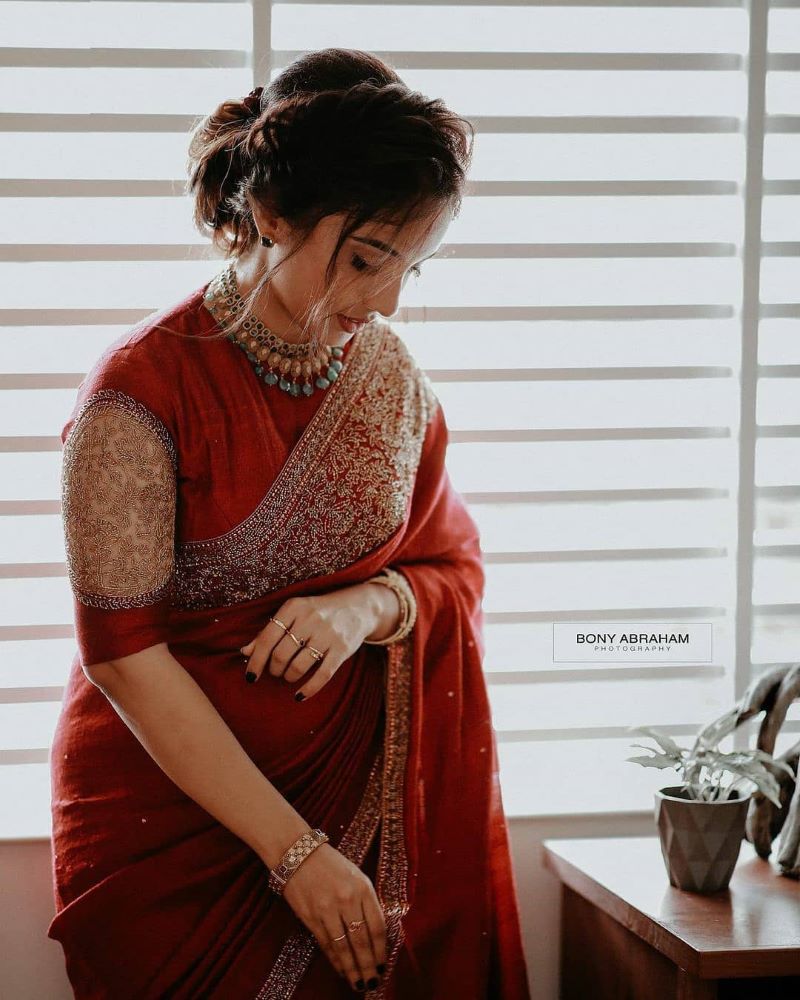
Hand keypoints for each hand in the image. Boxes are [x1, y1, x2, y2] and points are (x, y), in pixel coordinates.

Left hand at [239, 583, 397, 699]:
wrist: (358, 606)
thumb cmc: (318, 612)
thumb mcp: (294, 613)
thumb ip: (269, 630)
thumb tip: (245, 652)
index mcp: (294, 607)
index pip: (267, 638)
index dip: (255, 661)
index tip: (250, 676)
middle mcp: (310, 618)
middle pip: (281, 654)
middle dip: (274, 669)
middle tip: (276, 671)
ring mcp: (328, 634)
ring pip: (298, 666)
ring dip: (289, 677)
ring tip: (289, 676)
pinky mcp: (342, 649)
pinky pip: (322, 675)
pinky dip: (308, 689)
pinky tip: (299, 696)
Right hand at [281, 842, 386, 990]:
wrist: (297, 852)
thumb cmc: (331, 864)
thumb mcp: (356, 876)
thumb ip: (367, 901)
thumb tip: (376, 935)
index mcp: (362, 887)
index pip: (377, 926)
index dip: (381, 950)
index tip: (384, 965)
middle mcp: (346, 899)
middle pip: (361, 941)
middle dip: (368, 966)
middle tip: (373, 983)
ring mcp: (326, 909)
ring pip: (343, 947)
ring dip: (352, 969)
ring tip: (359, 984)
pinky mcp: (309, 916)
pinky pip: (325, 944)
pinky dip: (334, 960)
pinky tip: (341, 970)